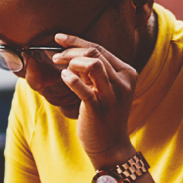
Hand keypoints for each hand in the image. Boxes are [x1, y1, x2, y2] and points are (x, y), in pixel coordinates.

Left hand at [50, 33, 139, 169]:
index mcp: (127, 72)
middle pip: (95, 53)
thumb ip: (94, 72)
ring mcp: (113, 94)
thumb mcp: (103, 89)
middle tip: (55, 57)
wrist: (110, 145)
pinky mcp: (99, 107)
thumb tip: (72, 55)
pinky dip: (70, 79)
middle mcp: (124, 81)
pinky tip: (64, 78)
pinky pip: (83, 87)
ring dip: (72, 62)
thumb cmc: (103, 116)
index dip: (76, 41)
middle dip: (70, 51)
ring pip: (92, 64)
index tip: (59, 38)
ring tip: (62, 68)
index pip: (100, 49)